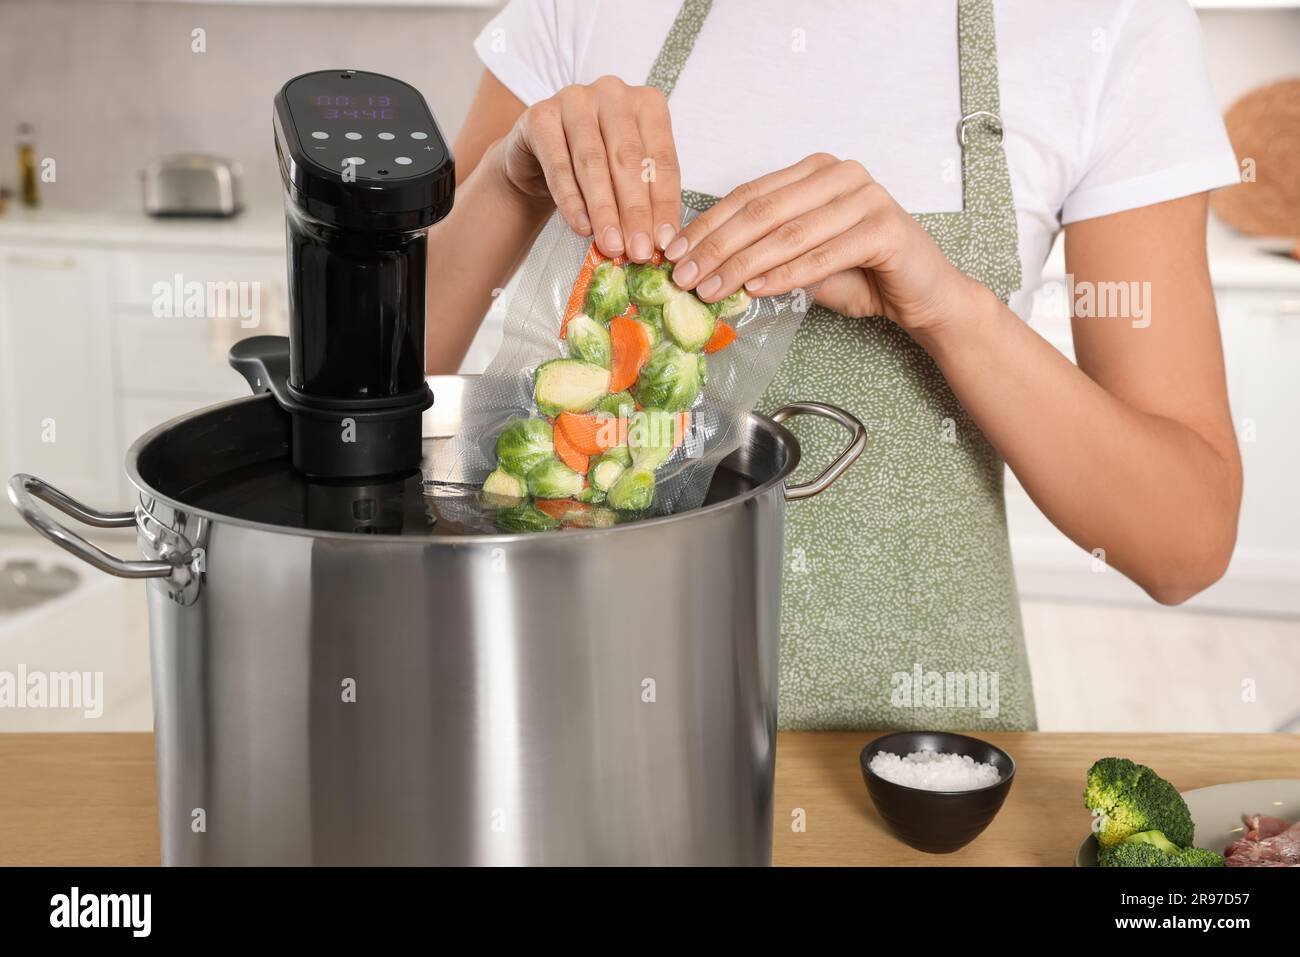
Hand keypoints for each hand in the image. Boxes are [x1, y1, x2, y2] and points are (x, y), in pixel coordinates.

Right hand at [499, 76, 679, 261]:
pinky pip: (558, 165)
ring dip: (604, 210)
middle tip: (638, 251)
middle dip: (635, 212)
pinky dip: (571, 201)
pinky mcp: (540, 115)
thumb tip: (662, 242)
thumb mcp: (628, 179)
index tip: (665, 243)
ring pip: (593, 163)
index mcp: (647, 104)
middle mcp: (613, 93)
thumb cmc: (595, 168)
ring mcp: (574, 99)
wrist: (539, 162)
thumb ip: (646, 201)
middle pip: (628, 160)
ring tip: (612, 246)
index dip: (664, 205)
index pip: (661, 160)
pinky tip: (582, 227)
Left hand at [661, 153, 977, 334]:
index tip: (673, 254)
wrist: (922, 296)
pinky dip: (786, 274)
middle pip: (762, 210)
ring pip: (789, 232)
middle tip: (684, 276)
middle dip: (716, 246)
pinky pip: (824, 253)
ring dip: (743, 265)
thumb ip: (760, 253)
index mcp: (814, 171)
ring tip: (712, 289)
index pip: (748, 195)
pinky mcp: (885, 227)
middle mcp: (840, 173)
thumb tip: (699, 266)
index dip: (706, 225)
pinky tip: (756, 290)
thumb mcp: (799, 261)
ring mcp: (866, 196)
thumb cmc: (861, 275)